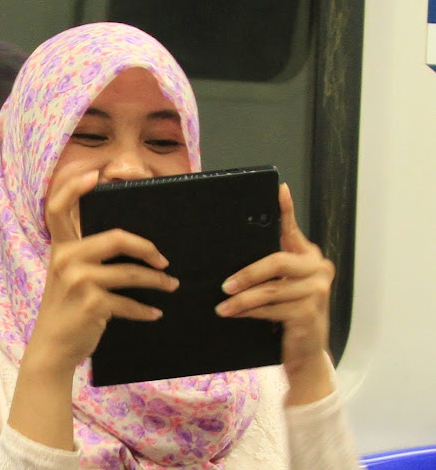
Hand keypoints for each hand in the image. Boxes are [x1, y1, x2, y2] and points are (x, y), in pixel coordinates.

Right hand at [25, 166, 178, 374]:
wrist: (52, 348)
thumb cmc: (67, 308)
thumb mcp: (69, 275)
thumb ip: (88, 254)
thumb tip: (134, 242)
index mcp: (61, 247)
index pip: (57, 208)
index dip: (73, 187)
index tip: (96, 173)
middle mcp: (66, 258)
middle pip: (117, 238)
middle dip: (148, 249)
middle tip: (165, 262)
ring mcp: (77, 280)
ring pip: (130, 273)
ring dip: (157, 282)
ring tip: (171, 287)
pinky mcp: (90, 303)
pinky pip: (128, 303)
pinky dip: (145, 310)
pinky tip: (155, 313)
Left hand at [215, 183, 334, 402]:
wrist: (305, 351)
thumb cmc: (289, 313)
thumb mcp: (281, 287)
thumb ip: (270, 270)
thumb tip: (236, 256)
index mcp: (308, 256)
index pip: (293, 230)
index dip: (286, 210)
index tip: (280, 190)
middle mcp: (318, 269)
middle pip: (277, 262)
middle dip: (247, 274)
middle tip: (224, 285)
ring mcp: (317, 292)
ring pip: (271, 290)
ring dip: (242, 300)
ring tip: (222, 306)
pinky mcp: (309, 314)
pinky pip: (272, 309)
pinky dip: (250, 313)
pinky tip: (235, 314)